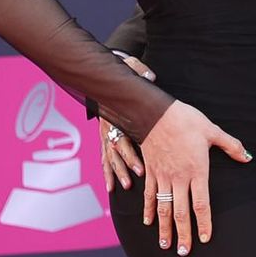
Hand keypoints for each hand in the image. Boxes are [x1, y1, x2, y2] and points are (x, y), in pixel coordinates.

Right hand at [99, 56, 154, 191]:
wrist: (105, 75)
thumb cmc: (122, 73)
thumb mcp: (131, 69)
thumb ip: (140, 73)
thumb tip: (150, 76)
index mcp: (118, 113)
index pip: (123, 137)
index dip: (131, 154)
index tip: (142, 166)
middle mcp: (109, 125)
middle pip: (115, 150)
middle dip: (125, 165)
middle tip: (135, 178)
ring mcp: (105, 132)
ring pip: (109, 156)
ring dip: (116, 172)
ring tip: (124, 186)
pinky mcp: (104, 137)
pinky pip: (105, 157)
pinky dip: (108, 172)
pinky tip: (111, 187)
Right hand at [139, 100, 251, 256]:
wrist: (156, 113)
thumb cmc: (186, 120)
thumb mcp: (212, 131)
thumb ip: (231, 145)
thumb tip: (248, 157)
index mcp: (197, 170)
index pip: (201, 204)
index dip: (203, 223)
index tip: (204, 239)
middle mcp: (179, 178)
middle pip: (181, 212)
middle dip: (183, 234)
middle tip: (183, 252)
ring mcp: (163, 176)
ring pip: (164, 208)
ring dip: (164, 228)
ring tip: (166, 245)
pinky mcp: (151, 171)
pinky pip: (150, 195)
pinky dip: (149, 210)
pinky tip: (149, 222)